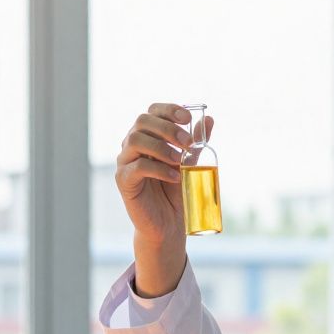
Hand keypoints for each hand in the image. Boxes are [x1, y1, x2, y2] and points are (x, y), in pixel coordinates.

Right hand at [115, 103, 214, 296]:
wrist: (167, 224)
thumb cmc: (175, 192)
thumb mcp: (188, 164)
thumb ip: (195, 143)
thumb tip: (209, 119)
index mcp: (148, 135)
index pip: (152, 111)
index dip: (169, 109)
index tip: (188, 118)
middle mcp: (132, 144)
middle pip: (142, 121)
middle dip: (168, 128)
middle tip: (187, 143)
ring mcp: (125, 161)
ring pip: (136, 139)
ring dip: (161, 146)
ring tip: (180, 160)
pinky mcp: (124, 180)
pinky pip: (137, 166)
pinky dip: (158, 168)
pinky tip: (174, 176)